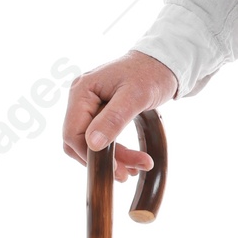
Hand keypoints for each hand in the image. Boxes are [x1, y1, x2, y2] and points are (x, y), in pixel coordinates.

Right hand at [62, 53, 177, 181]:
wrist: (164, 63)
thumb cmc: (151, 73)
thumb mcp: (135, 96)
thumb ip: (114, 119)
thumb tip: (93, 145)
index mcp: (82, 91)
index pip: (73, 133)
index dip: (90, 156)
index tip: (116, 169)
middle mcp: (81, 98)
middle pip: (79, 141)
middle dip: (102, 161)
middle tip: (127, 175)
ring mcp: (89, 106)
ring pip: (90, 143)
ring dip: (111, 160)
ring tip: (135, 169)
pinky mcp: (100, 112)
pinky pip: (100, 138)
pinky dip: (115, 152)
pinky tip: (131, 161)